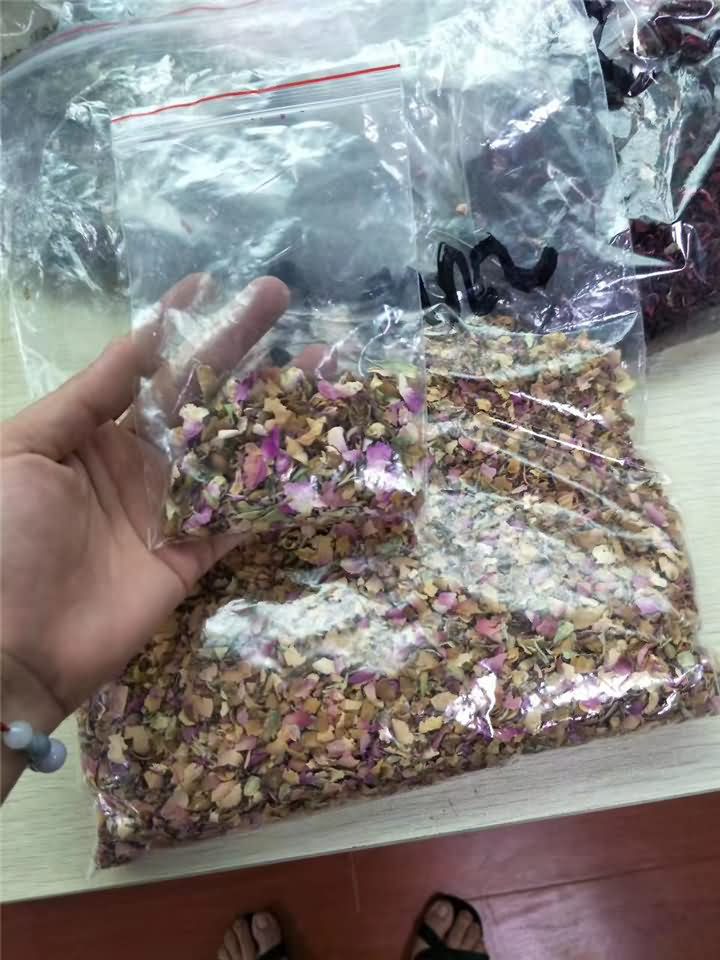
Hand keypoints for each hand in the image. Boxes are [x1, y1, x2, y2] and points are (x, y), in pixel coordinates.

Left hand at [0, 277, 288, 792]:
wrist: (7, 645)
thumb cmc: (4, 537)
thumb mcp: (26, 448)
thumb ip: (89, 395)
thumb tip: (144, 339)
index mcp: (93, 431)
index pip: (146, 366)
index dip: (178, 324)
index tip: (211, 281)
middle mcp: (139, 461)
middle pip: (201, 395)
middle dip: (239, 346)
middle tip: (280, 300)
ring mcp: (171, 507)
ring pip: (233, 446)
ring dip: (275, 406)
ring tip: (321, 365)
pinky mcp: (194, 554)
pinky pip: (243, 513)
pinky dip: (280, 485)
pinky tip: (317, 449)